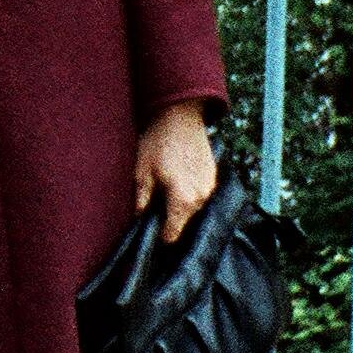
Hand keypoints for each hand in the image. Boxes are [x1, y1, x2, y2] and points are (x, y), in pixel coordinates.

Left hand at [134, 104, 217, 243]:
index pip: (173, 234)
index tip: (151, 232)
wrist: (180, 116)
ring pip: (193, 209)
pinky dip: (190, 194)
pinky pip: (201, 195)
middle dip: (170, 219)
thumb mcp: (142, 172)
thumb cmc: (158, 143)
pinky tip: (177, 179)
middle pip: (184, 223)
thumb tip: (139, 219)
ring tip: (166, 189)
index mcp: (182, 200)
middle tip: (154, 207)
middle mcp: (201, 198)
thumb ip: (142, 200)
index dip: (160, 236)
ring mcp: (210, 187)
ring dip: (181, 206)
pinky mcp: (213, 177)